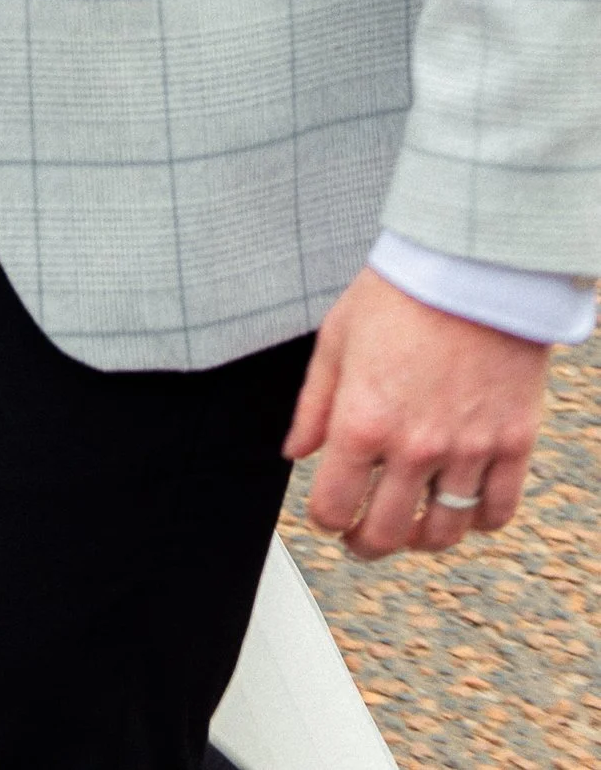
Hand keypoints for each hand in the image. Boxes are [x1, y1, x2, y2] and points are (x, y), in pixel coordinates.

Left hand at [289, 266, 550, 557]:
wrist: (472, 266)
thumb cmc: (402, 292)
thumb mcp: (336, 339)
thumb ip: (313, 405)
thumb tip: (296, 451)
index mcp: (363, 421)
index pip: (334, 506)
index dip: (325, 519)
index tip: (328, 515)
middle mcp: (415, 446)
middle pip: (386, 533)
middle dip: (366, 543)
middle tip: (362, 537)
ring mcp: (468, 450)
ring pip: (443, 532)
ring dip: (421, 539)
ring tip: (411, 526)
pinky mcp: (513, 443)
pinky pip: (497, 511)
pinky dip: (478, 522)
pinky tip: (463, 508)